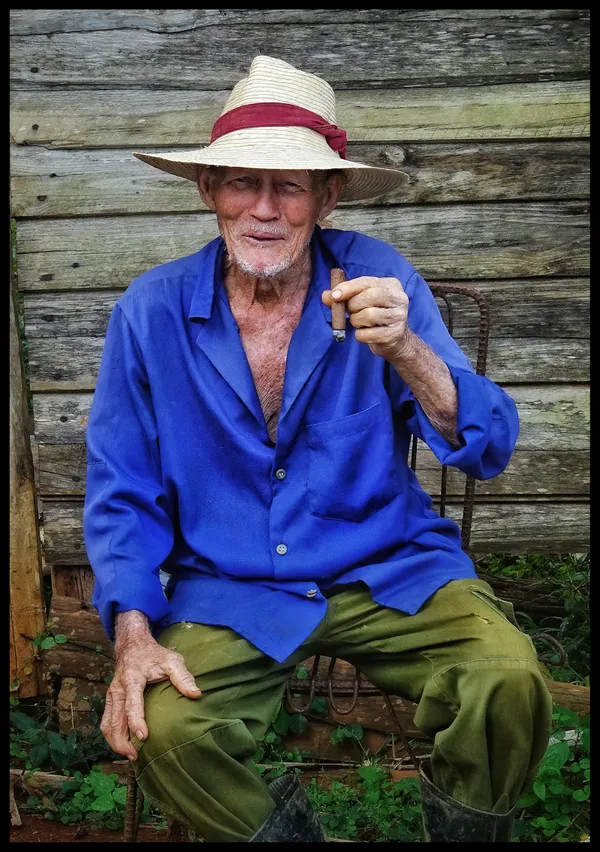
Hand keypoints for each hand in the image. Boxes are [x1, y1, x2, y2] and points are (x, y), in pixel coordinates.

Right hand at [101, 633, 200, 760]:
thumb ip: (183, 677)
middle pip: (114, 720)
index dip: (136, 722)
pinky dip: (112, 736)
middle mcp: (118, 689)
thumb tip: (196, 694)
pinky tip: (123, 746)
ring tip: (130, 755)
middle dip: (122, 741)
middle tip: (135, 756)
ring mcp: (111, 695)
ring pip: (107, 724)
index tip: (143, 738)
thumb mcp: (172, 660)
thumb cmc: (154, 654)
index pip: (132, 704)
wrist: (133, 645)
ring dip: (115, 742)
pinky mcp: (110, 700)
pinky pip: (106, 722)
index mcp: (132, 679)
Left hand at [322, 276, 410, 361]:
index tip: (334, 295)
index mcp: (391, 284)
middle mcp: (399, 298)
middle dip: (353, 306)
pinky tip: (365, 333)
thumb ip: (342, 297)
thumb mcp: (359, 302)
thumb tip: (326, 296)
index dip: (348, 288)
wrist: (393, 340)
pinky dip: (360, 335)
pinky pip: (368, 334)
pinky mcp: (395, 334)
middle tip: (351, 312)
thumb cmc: (374, 316)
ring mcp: (399, 316)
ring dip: (356, 321)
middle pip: (369, 296)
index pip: (366, 282)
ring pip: (369, 315)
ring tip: (360, 323)